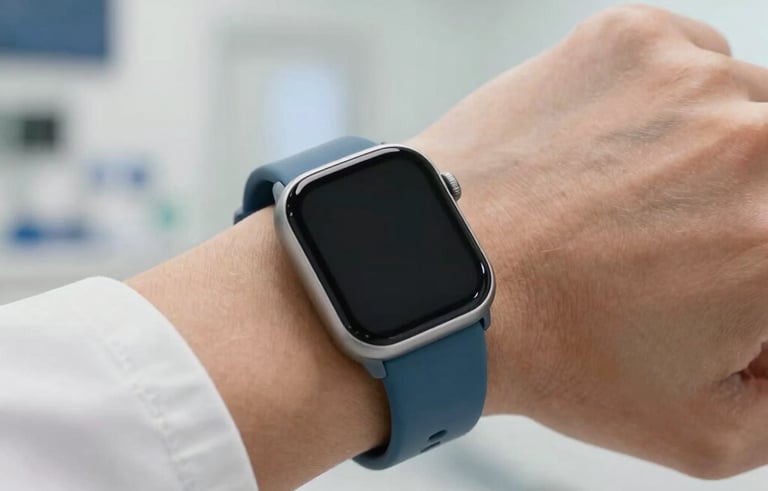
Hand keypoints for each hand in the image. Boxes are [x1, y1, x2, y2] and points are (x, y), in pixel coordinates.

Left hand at [410, 4, 767, 478]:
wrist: (446, 277)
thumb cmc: (554, 354)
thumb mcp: (701, 432)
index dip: (757, 270)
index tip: (727, 274)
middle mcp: (754, 144)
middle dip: (751, 205)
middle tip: (685, 239)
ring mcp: (689, 80)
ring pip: (748, 105)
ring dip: (715, 148)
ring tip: (634, 198)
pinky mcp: (630, 38)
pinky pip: (693, 58)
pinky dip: (670, 100)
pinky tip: (615, 148)